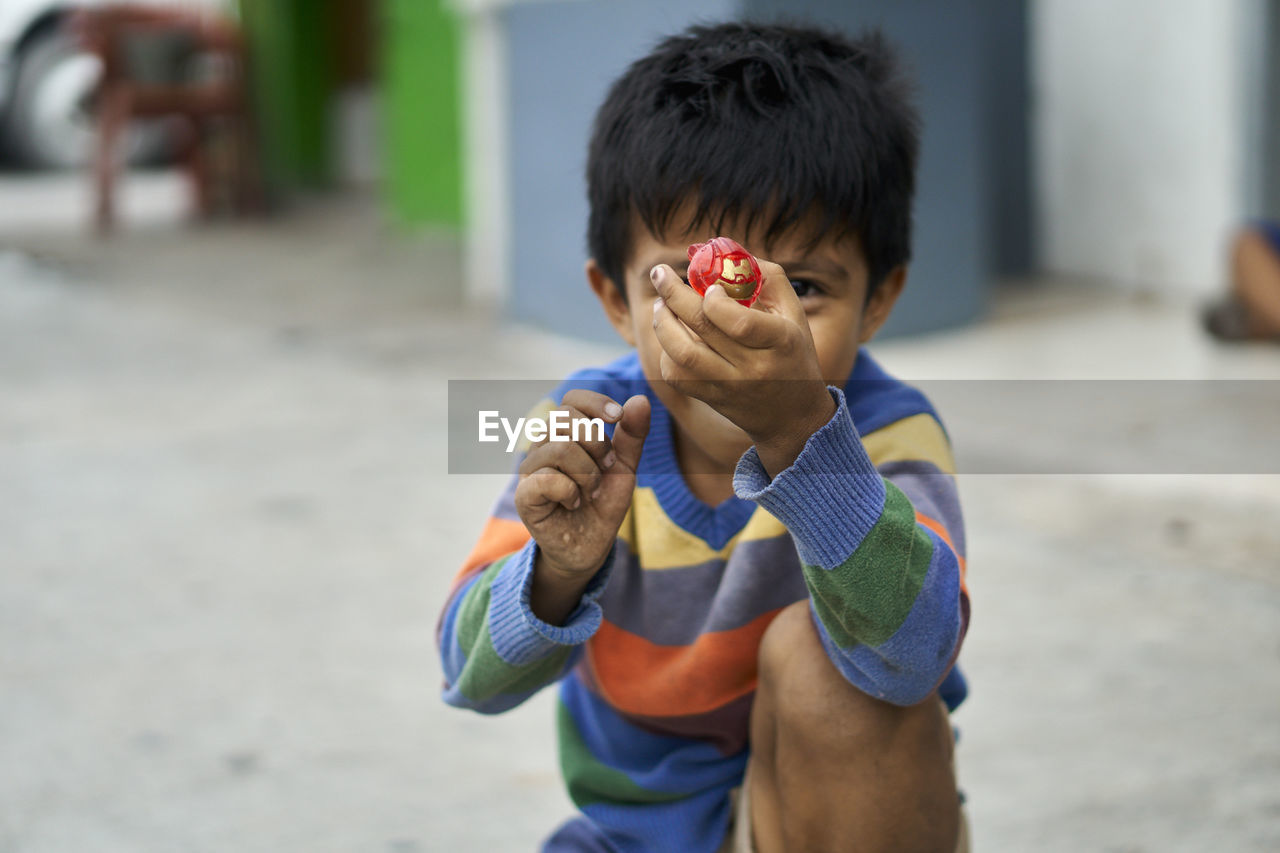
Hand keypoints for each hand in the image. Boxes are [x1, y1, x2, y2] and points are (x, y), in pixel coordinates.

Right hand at [514, 390, 649, 622]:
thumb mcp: (624, 467)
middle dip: (597, 443)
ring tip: (591, 491)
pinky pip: (547, 479)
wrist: (591, 546)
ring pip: (560, 447)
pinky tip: (574, 503)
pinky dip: (571, 491)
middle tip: (605, 469)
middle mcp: (542, 446)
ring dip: (588, 472)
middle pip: (566, 418)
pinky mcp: (524, 496)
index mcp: (564, 434)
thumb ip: (632, 435)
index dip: (595, 403)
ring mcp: (530, 470)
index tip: (617, 418)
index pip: (571, 400)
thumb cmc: (602, 503)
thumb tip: (640, 399)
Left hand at [650, 262, 834, 475]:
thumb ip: (768, 278)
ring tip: (660, 304)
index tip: (708, 287)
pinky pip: (676, 376)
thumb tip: (730, 250)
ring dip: (663, 324)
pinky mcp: (712, 398)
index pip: (740, 322)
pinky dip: (665, 353)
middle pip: (703, 329)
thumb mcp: (794, 314)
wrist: (794, 418)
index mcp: (780, 341)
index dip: (716, 301)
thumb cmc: (793, 354)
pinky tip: (670, 336)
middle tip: (659, 273)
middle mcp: (754, 366)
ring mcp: (730, 386)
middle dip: (673, 294)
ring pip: (682, 355)